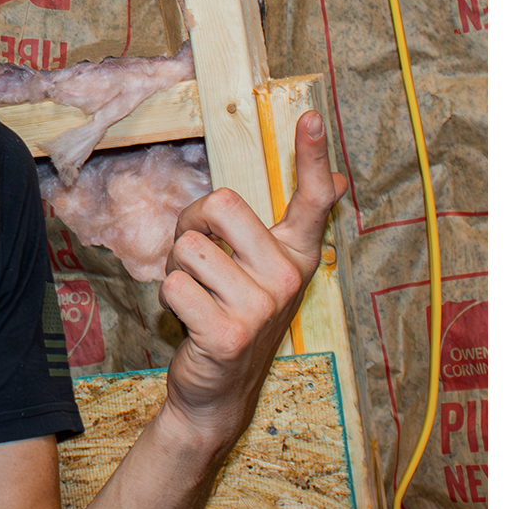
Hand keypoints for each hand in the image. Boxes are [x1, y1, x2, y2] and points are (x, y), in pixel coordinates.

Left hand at [160, 111, 344, 432]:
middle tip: (198, 260)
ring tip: (196, 296)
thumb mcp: (265, 270)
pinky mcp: (228, 334)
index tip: (311, 117)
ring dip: (175, 269)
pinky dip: (169, 299)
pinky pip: (173, 285)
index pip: (311, 199)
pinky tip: (190, 321)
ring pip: (187, 248)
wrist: (217, 392)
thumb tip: (339, 181)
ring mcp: (261, 308)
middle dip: (190, 225)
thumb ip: (292, 225)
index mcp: (297, 255)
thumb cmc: (233, 315)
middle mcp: (287, 278)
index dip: (312, 156)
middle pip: (219, 204)